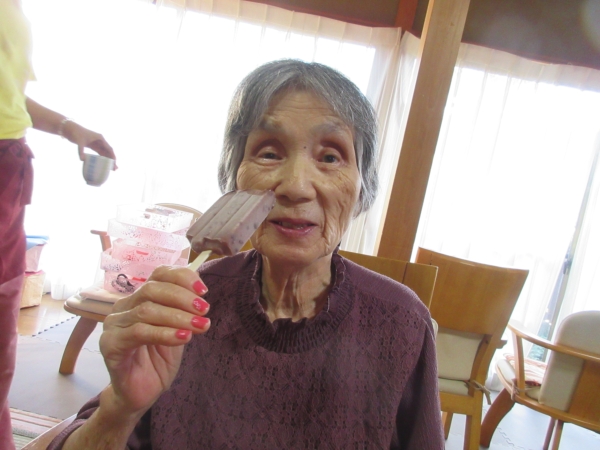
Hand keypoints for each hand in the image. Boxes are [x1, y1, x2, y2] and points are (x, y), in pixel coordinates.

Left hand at [61, 119, 117, 167]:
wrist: (70, 129)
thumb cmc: (76, 133)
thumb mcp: (79, 142)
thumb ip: (81, 151)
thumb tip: (82, 160)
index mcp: (100, 138)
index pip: (109, 148)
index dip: (113, 156)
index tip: (114, 163)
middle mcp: (100, 141)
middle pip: (108, 152)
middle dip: (112, 160)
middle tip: (114, 169)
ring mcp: (97, 143)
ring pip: (105, 153)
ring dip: (108, 160)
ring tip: (111, 169)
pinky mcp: (92, 146)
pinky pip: (99, 153)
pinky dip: (102, 159)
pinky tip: (103, 164)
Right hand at [98, 266, 209, 416]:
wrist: (142, 393)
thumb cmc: (158, 359)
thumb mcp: (178, 330)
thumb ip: (184, 312)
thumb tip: (201, 297)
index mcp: (140, 298)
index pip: (158, 274)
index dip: (182, 278)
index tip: (203, 291)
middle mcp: (124, 307)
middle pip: (152, 289)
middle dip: (182, 298)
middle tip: (204, 310)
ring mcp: (113, 325)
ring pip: (147, 310)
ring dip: (178, 317)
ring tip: (200, 326)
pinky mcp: (110, 344)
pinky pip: (139, 332)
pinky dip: (165, 333)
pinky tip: (184, 338)